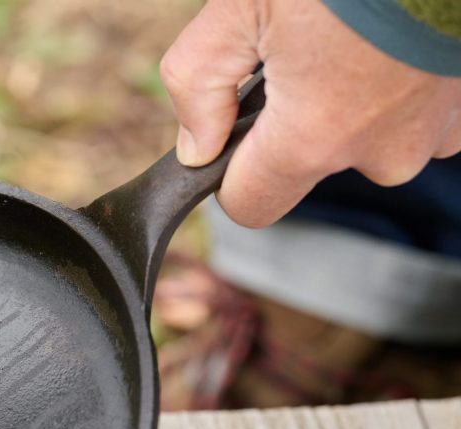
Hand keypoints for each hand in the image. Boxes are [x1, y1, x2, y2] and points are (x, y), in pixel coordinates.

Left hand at [160, 0, 460, 226]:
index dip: (227, 173)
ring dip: (348, 102)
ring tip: (346, 36)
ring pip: (364, 141)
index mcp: (313, 138)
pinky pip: (412, 118)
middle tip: (296, 50)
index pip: (251, 205)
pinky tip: (387, 39)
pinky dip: (394, 86)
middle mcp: (380, 152)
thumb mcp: (238, 8)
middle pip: (308, 168)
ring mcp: (433, 134)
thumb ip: (199, 88)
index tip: (228, 132)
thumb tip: (198, 147)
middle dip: (292, 121)